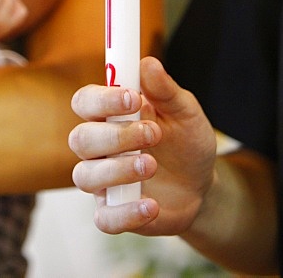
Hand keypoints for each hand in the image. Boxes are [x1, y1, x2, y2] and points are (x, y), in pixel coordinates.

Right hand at [69, 57, 216, 235]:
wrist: (202, 187)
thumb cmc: (185, 143)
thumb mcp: (185, 113)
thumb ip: (165, 91)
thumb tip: (148, 63)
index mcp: (108, 117)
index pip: (85, 102)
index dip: (102, 100)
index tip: (132, 97)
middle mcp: (98, 149)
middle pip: (80, 139)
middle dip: (114, 136)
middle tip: (152, 133)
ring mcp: (102, 182)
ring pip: (85, 177)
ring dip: (118, 170)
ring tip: (152, 165)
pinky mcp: (113, 212)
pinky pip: (104, 219)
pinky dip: (125, 214)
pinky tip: (151, 206)